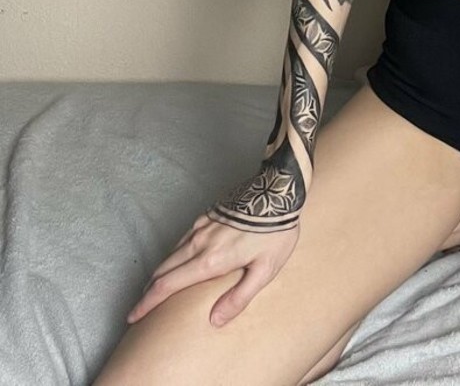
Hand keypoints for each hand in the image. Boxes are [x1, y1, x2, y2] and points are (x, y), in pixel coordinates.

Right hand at [126, 209, 299, 327]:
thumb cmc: (276, 231)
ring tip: (156, 288)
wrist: (278, 189)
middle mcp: (200, 243)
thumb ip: (239, 297)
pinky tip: (178, 259)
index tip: (133, 316)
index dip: (147, 303)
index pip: (167, 285)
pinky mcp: (208, 214)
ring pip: (171, 253)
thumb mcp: (265, 269)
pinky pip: (183, 238)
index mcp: (210, 260)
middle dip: (148, 291)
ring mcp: (202, 226)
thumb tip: (215, 320)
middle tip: (141, 308)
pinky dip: (173, 254)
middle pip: (163, 270)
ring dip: (159, 272)